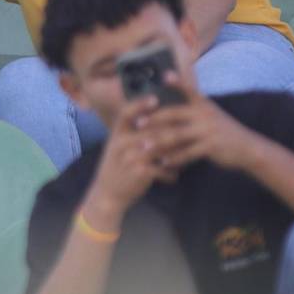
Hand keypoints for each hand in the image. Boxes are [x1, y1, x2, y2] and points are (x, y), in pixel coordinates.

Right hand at [85, 96, 178, 229]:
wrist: (107, 194)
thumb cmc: (115, 169)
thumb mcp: (116, 148)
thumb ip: (129, 135)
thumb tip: (148, 121)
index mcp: (116, 135)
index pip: (126, 113)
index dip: (140, 104)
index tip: (155, 99)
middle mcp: (122, 143)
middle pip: (151, 129)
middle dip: (170, 129)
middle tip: (186, 128)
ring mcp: (131, 157)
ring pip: (161, 148)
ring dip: (176, 152)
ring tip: (187, 153)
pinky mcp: (140, 172)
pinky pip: (162, 168)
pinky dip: (170, 172)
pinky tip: (174, 176)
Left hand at [136, 73, 259, 172]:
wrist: (248, 148)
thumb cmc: (223, 131)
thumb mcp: (210, 114)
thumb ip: (192, 110)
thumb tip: (168, 109)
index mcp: (203, 104)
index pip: (188, 89)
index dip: (176, 82)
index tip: (163, 75)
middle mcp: (204, 114)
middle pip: (174, 114)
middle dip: (153, 118)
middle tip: (137, 122)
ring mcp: (208, 130)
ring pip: (177, 135)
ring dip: (158, 141)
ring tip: (144, 146)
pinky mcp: (211, 147)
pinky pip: (187, 153)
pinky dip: (174, 158)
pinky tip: (163, 162)